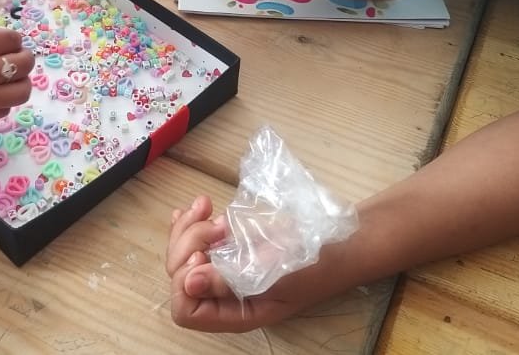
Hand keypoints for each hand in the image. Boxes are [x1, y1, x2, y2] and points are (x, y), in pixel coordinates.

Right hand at [0, 28, 33, 134]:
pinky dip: (4, 101)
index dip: (13, 39)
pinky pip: (4, 110)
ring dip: (20, 82)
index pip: (10, 40)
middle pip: (23, 64)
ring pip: (21, 91)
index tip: (9, 41)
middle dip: (23, 58)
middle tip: (16, 57)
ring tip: (10, 79)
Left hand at [167, 196, 353, 332]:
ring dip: (190, 226)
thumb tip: (188, 283)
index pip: (186, 310)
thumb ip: (231, 281)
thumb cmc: (314, 265)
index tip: (204, 255)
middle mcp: (224, 294)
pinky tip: (199, 206)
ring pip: (183, 251)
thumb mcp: (276, 276)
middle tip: (217, 225)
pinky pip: (196, 235)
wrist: (340, 241)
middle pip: (179, 275)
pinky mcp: (229, 244)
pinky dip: (192, 218)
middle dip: (188, 244)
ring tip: (209, 208)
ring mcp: (224, 267)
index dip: (186, 282)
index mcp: (235, 313)